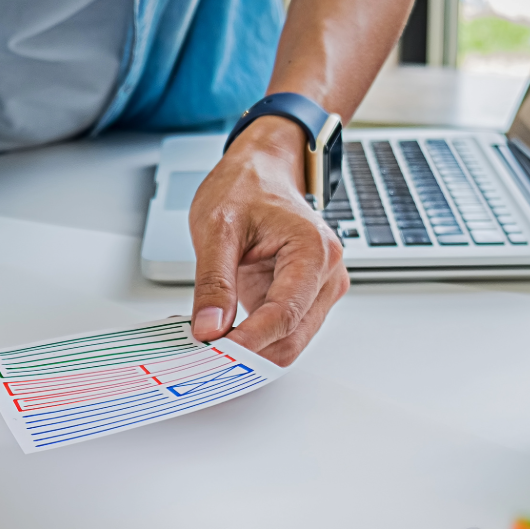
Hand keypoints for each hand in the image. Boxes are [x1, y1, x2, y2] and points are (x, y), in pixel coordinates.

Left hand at [188, 117, 348, 365]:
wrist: (262, 172)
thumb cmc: (247, 188)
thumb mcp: (217, 228)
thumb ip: (213, 282)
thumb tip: (209, 328)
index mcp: (314, 251)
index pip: (285, 315)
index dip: (249, 342)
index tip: (216, 355)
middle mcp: (327, 274)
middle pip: (291, 338)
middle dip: (248, 353)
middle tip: (202, 356)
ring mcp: (319, 290)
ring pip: (287, 343)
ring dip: (249, 351)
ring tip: (206, 339)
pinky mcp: (304, 300)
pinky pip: (281, 333)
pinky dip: (251, 341)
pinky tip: (221, 331)